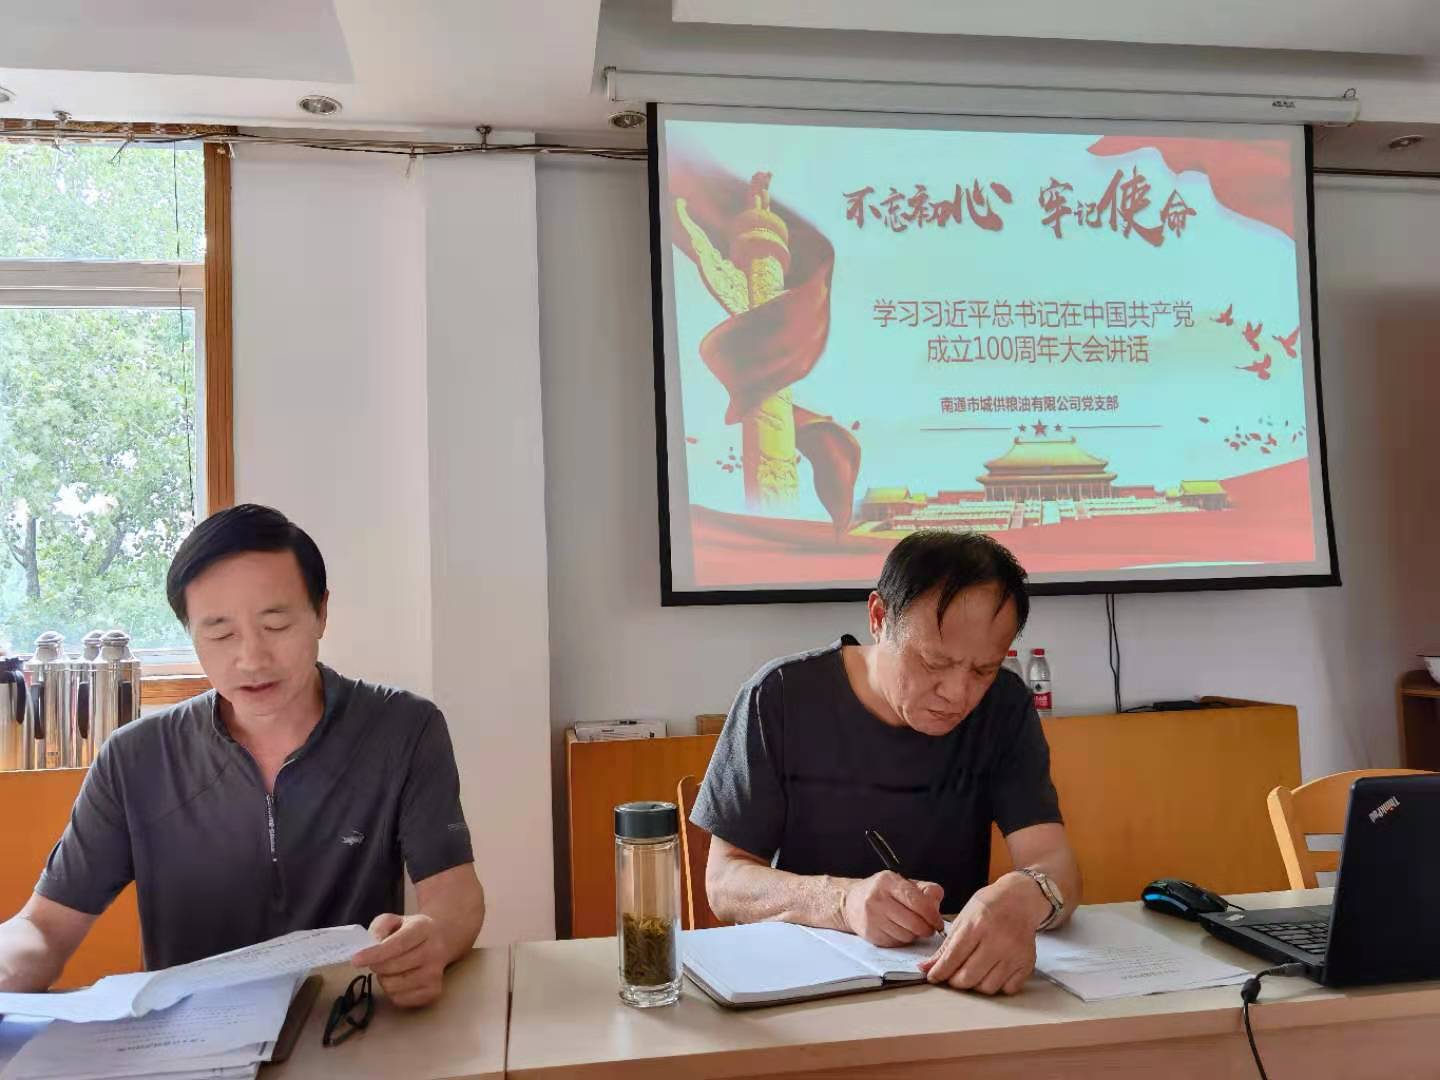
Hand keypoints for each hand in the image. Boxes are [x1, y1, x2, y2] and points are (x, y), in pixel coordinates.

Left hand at [351, 913, 445, 1007]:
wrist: (441, 940)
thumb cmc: (410, 930)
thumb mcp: (394, 920)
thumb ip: (379, 927)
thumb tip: (370, 946)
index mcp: (423, 928)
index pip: (398, 944)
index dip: (375, 954)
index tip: (355, 960)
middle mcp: (434, 951)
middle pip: (393, 967)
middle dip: (376, 965)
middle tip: (375, 961)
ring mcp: (435, 974)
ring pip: (393, 986)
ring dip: (383, 979)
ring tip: (389, 969)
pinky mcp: (434, 992)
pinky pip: (399, 1000)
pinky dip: (392, 992)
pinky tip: (398, 979)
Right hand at [841, 871, 944, 945]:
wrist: (851, 903)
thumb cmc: (882, 892)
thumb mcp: (903, 882)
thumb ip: (925, 889)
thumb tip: (936, 901)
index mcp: (887, 882)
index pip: (917, 901)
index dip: (932, 914)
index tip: (938, 921)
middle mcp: (877, 899)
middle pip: (914, 922)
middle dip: (927, 928)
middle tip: (929, 927)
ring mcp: (872, 918)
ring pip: (907, 935)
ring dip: (914, 934)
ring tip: (910, 925)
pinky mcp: (871, 935)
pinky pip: (897, 943)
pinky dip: (902, 939)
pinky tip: (898, 929)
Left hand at [918, 872, 1048, 994]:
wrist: (1020, 899)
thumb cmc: (989, 906)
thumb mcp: (963, 918)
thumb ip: (946, 946)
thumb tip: (927, 968)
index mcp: (978, 924)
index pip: (954, 957)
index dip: (939, 971)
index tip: (932, 977)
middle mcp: (998, 940)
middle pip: (969, 977)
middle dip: (955, 981)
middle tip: (952, 975)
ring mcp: (1015, 953)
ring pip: (988, 988)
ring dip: (976, 985)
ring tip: (973, 971)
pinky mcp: (1027, 963)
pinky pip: (1007, 989)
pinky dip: (997, 985)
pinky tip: (992, 972)